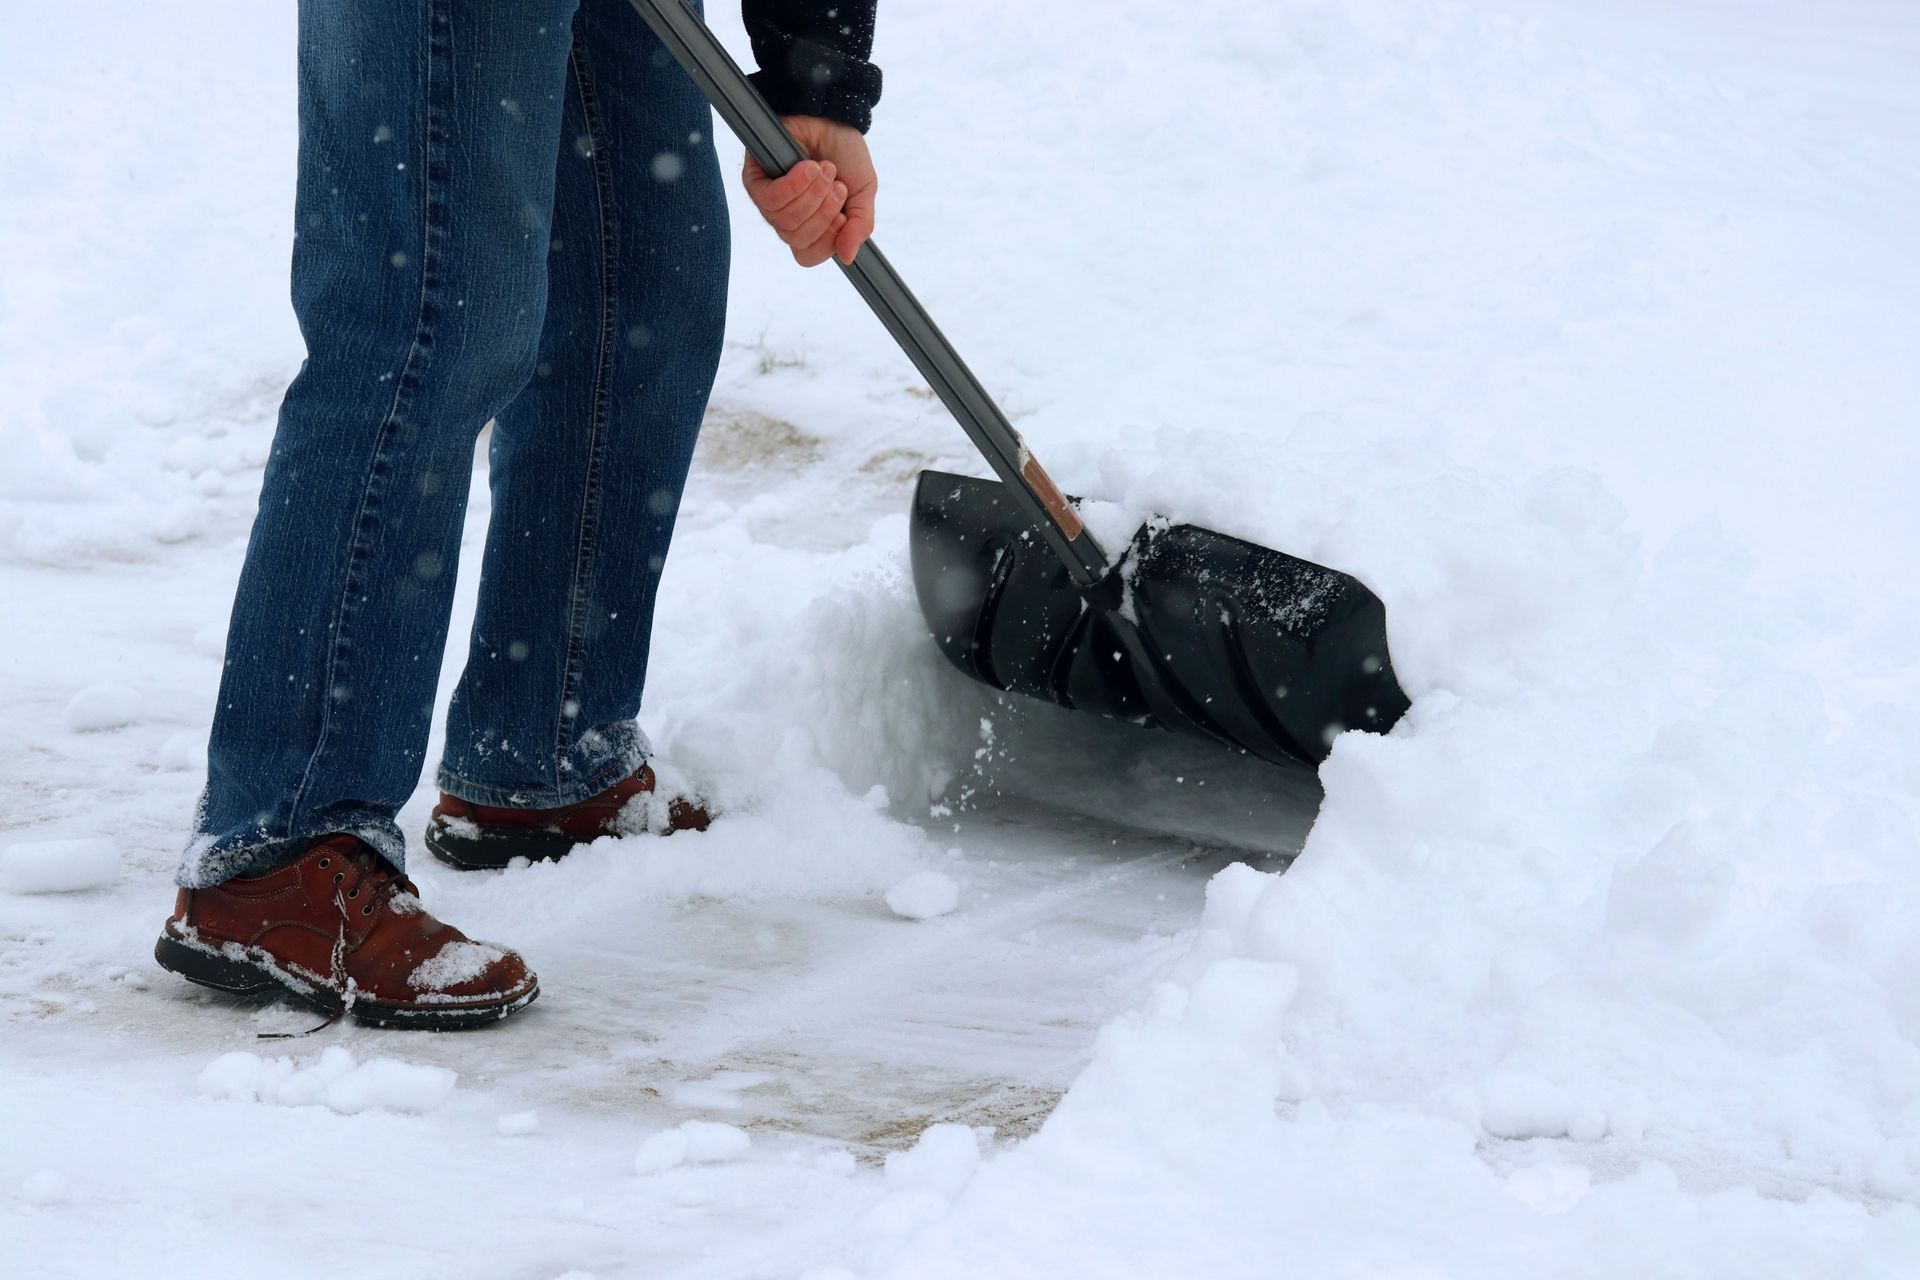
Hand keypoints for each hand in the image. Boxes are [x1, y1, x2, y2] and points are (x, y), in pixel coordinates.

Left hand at [741, 115, 876, 266]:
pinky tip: (808, 167)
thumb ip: (860, 226)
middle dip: (824, 212)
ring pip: (785, 220)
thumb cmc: (845, 154)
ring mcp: (768, 200)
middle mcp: (786, 217)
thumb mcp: (862, 193)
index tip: (842, 216)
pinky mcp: (755, 179)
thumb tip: (847, 257)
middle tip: (837, 184)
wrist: (833, 115)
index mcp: (810, 225)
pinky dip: (794, 185)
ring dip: (812, 195)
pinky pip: (771, 199)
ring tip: (824, 169)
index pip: (808, 256)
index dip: (827, 241)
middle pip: (797, 239)